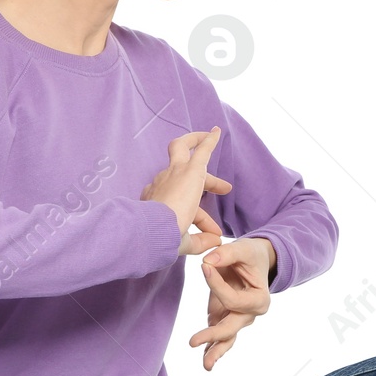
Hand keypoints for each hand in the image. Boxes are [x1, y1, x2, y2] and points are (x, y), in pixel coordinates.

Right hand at [142, 127, 233, 255]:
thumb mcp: (182, 243)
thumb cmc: (160, 239)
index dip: (201, 219)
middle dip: (205, 181)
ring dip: (197, 144)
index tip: (213, 232)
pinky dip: (208, 140)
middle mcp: (161, 182)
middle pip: (182, 174)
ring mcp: (173, 174)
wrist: (152, 230)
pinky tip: (216, 132)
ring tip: (210, 137)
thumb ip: (199, 241)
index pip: (182, 206)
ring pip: (181, 150)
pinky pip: (200, 150)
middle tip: (224, 188)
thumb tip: (215, 241)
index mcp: (157, 201)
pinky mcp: (188, 171)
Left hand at [190, 237, 273, 369]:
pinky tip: (204, 360)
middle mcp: (250, 314)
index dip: (216, 285)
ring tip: (206, 365)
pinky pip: (218, 337)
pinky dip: (210, 347)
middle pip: (231, 327)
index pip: (233, 299)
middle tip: (193, 341)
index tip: (205, 265)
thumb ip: (226, 254)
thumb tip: (207, 262)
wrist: (254, 261)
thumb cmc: (251, 255)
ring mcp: (237, 319)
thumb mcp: (243, 249)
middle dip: (213, 335)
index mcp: (260, 299)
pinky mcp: (225, 318)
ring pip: (227, 338)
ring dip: (214, 351)